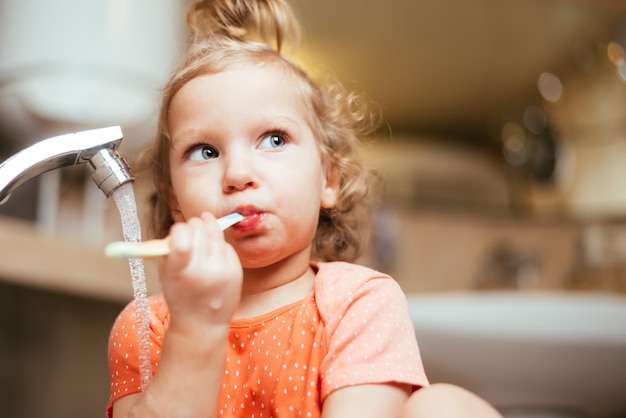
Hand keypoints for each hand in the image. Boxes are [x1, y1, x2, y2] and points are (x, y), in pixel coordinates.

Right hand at [159, 212, 242, 330]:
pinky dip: (219, 245)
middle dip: (193, 226)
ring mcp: (222, 269)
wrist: (202, 322)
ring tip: (202, 234)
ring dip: (207, 229)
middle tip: (191, 228)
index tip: (178, 232)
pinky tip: (213, 253)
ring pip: (215, 233)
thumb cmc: (180, 296)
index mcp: (180, 271)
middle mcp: (203, 269)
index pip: (181, 234)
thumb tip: (181, 226)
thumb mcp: (165, 275)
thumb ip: (169, 250)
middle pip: (199, 229)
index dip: (179, 229)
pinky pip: (226, 245)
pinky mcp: (236, 270)